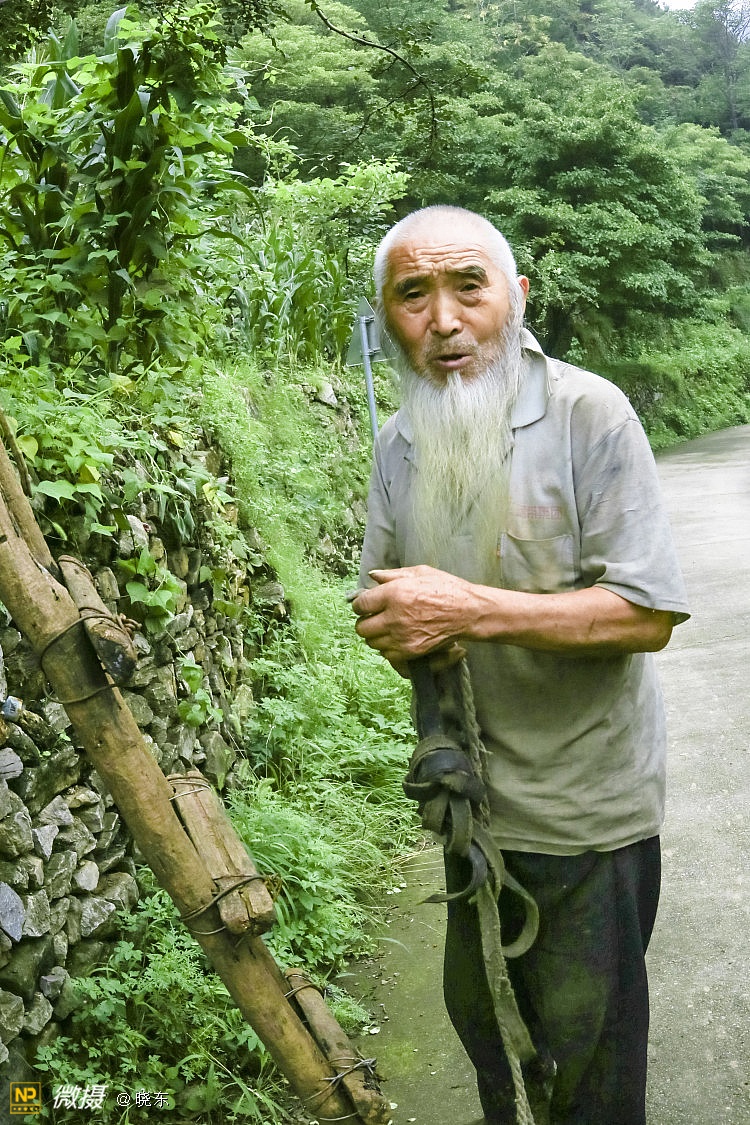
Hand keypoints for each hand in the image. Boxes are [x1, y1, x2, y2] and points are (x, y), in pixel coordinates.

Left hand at [351, 565, 474, 666]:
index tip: (365, 605)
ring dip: (376, 636)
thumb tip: (373, 576)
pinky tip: (397, 639)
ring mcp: (402, 637)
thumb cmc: (446, 589)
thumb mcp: (419, 573)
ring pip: (372, 643)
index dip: (360, 605)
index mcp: (394, 594)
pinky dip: (388, 648)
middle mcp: (394, 617)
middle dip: (365, 622)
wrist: (468, 612)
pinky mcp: (410, 651)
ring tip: (387, 628)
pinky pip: (387, 654)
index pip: (360, 605)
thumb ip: (392, 575)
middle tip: (374, 618)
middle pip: (361, 628)